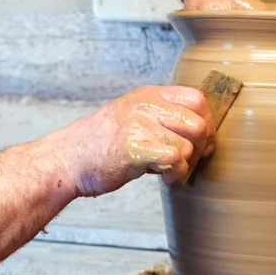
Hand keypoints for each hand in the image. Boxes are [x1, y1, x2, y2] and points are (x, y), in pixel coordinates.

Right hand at [57, 86, 215, 196]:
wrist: (68, 160)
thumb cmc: (102, 145)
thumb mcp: (134, 118)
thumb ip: (165, 120)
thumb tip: (205, 137)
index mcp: (149, 95)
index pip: (197, 99)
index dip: (208, 123)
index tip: (204, 143)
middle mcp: (146, 105)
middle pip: (198, 124)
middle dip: (201, 149)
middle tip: (188, 163)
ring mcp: (139, 125)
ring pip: (188, 147)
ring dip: (185, 167)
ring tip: (169, 174)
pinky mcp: (135, 148)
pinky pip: (175, 160)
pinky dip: (176, 175)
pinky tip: (165, 179)